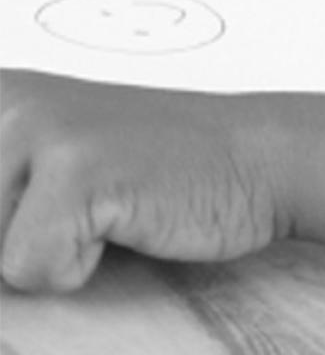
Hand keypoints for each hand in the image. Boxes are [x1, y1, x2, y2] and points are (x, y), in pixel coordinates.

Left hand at [0, 70, 284, 292]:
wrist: (254, 156)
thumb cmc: (156, 171)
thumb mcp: (44, 168)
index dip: (1, 216)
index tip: (40, 203)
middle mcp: (3, 98)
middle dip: (15, 239)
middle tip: (76, 213)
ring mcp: (35, 128)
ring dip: (39, 255)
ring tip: (98, 213)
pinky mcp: (75, 170)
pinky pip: (28, 270)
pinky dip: (78, 268)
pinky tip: (124, 221)